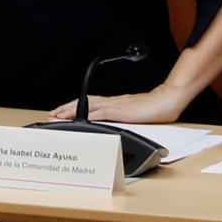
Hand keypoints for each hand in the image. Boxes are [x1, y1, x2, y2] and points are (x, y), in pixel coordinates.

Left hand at [49, 84, 190, 123]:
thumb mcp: (133, 113)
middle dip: (66, 108)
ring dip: (72, 110)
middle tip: (53, 113)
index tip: (61, 111)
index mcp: (114, 102)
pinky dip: (89, 115)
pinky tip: (80, 118)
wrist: (167, 100)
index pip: (89, 102)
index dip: (74, 106)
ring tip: (59, 115)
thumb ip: (122, 115)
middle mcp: (112, 101)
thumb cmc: (154, 107)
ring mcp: (115, 105)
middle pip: (83, 102)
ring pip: (88, 106)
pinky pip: (101, 112)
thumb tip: (113, 121)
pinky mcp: (121, 111)